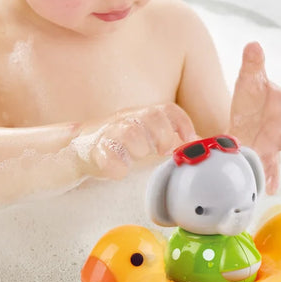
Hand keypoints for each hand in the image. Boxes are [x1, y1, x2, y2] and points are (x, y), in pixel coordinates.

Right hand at [80, 103, 196, 179]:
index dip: (181, 123)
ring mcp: (109, 134)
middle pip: (150, 116)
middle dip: (162, 134)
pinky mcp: (93, 151)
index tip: (189, 139)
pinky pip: (105, 155)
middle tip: (162, 151)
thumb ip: (173, 139)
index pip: (166, 110)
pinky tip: (120, 172)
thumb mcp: (147, 137)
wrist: (79, 148)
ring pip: (129, 132)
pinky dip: (116, 166)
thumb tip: (201, 143)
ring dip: (139, 147)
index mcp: (142, 116)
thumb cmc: (120, 144)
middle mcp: (127, 120)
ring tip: (137, 157)